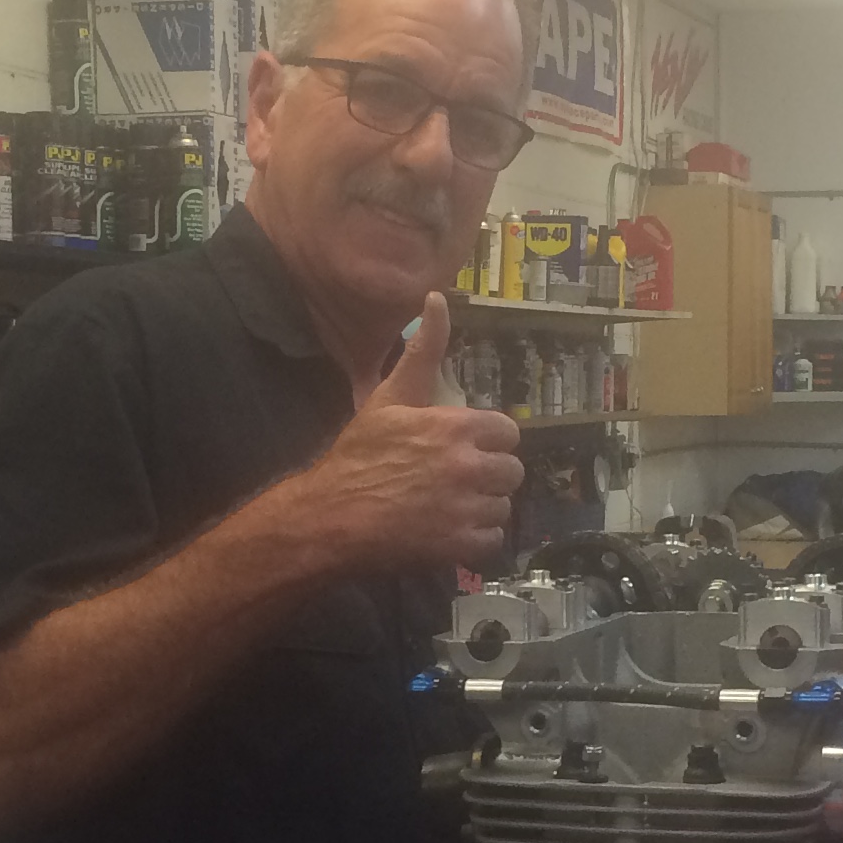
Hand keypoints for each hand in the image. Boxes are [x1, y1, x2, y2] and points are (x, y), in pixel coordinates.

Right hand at [287, 293, 522, 571]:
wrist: (330, 514)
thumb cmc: (359, 455)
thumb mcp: (389, 397)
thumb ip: (422, 351)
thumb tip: (436, 298)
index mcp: (457, 427)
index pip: (508, 433)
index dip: (489, 442)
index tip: (464, 449)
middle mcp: (468, 466)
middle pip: (511, 472)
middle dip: (489, 476)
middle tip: (456, 481)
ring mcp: (465, 508)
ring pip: (502, 507)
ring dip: (482, 508)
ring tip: (450, 507)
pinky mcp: (460, 544)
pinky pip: (492, 541)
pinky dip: (475, 540)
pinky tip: (449, 531)